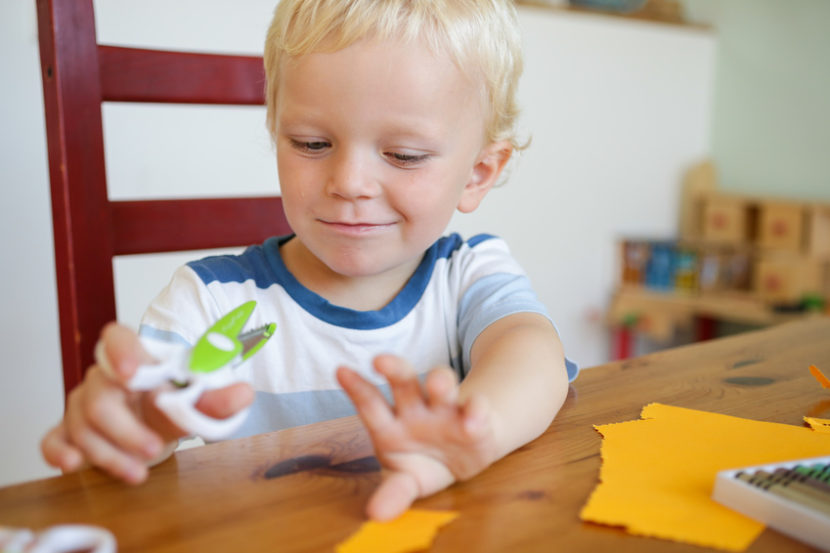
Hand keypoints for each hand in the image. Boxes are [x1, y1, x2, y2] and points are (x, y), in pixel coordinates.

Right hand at [41, 323, 253, 483]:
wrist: (155, 422)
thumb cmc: (171, 404)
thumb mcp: (196, 401)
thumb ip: (218, 398)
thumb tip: (243, 394)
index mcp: (136, 359)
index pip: (117, 338)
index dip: (122, 350)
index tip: (134, 370)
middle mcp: (103, 378)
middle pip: (99, 397)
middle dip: (125, 429)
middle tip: (154, 449)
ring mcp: (82, 404)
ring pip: (82, 426)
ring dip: (109, 453)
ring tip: (138, 472)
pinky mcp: (69, 431)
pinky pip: (53, 438)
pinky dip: (59, 451)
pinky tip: (73, 464)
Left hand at [337, 354, 497, 520]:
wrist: (464, 454)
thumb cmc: (424, 462)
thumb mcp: (406, 480)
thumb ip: (393, 493)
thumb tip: (375, 515)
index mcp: (391, 423)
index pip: (370, 404)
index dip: (357, 389)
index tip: (341, 371)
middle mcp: (416, 408)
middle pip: (404, 383)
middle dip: (394, 369)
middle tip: (381, 360)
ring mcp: (446, 408)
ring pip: (442, 385)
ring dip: (440, 381)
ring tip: (438, 383)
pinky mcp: (475, 416)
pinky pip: (476, 407)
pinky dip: (476, 410)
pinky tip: (475, 417)